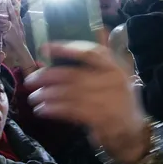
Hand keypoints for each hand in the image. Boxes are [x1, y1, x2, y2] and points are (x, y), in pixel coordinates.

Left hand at [27, 41, 149, 163]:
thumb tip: (85, 34)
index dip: (65, 48)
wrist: (132, 129)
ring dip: (46, 95)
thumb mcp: (113, 76)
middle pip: (72, 75)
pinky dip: (53, 109)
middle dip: (46, 76)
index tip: (44, 47)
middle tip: (29, 80)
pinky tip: (42, 109)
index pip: (90, 52)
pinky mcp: (100, 118)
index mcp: (114, 66)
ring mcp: (107, 100)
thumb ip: (97, 59)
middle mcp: (112, 81)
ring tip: (33, 97)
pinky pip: (70, 111)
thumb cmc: (117, 98)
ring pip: (68, 94)